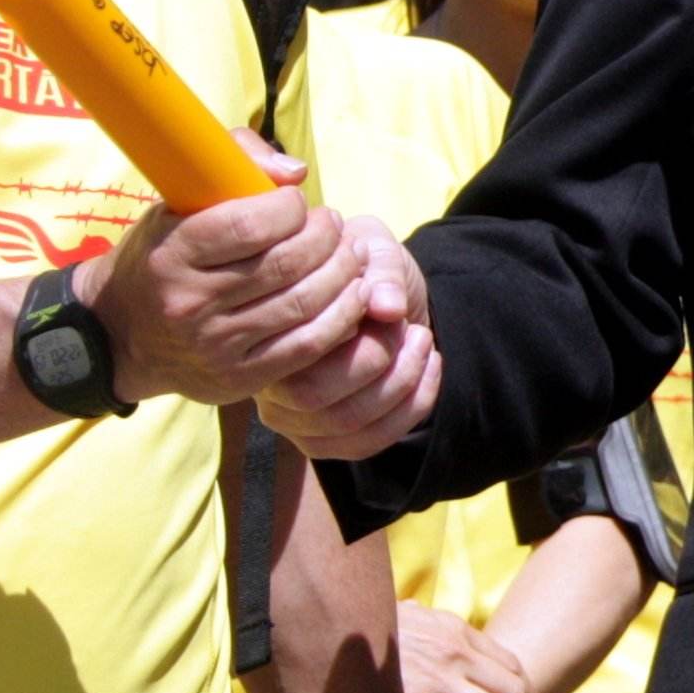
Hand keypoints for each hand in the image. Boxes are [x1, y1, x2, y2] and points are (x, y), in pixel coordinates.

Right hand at [80, 140, 377, 407]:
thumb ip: (231, 163)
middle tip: (333, 225)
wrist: (120, 336)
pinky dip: (342, 315)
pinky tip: (353, 293)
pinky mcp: (239, 379)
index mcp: (172, 254)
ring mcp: (215, 346)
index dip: (289, 208)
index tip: (297, 201)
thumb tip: (296, 174)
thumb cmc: (162, 255)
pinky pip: (308, 346)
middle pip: (286, 265)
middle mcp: (190, 303)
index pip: (249, 225)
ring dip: (343, 272)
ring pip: (304, 303)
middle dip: (325, 237)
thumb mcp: (175, 203)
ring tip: (350, 253)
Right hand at [261, 216, 441, 459]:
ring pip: (346, 423)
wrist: (382, 297)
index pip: (298, 343)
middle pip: (313, 395)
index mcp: (263, 328)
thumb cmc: (366, 268)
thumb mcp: (374, 249)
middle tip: (408, 327)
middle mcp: (265, 381)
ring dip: (401, 382)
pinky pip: (367, 443)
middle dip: (378, 360)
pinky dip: (412, 407)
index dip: (349, 322)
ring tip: (423, 340)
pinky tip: (430, 368)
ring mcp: (289, 418)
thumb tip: (387, 308)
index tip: (378, 295)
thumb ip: (380, 271)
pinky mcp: (321, 442)